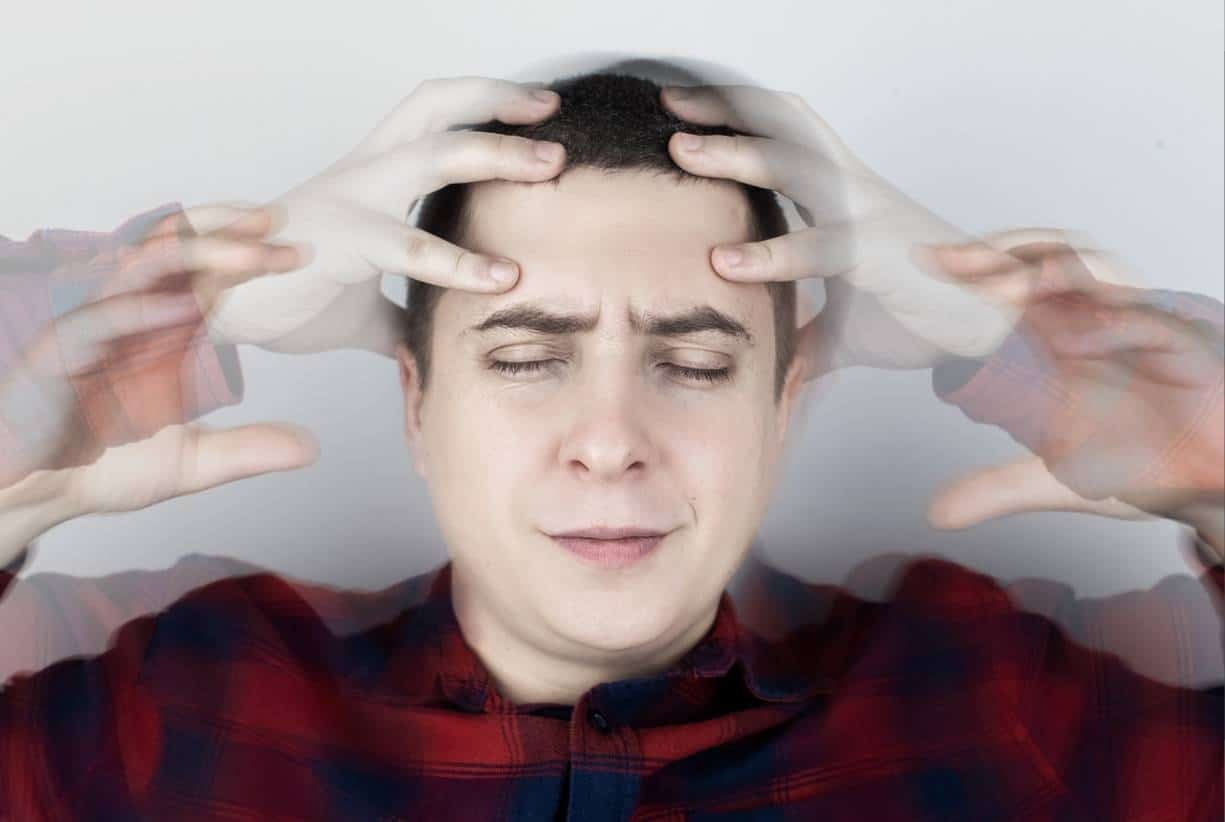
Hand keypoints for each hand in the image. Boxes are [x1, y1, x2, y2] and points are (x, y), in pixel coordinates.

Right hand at [0, 206, 317, 499]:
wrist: (30, 496)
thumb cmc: (96, 466)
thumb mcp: (190, 462)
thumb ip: (247, 450)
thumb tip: (311, 449)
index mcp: (159, 332)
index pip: (207, 276)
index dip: (251, 258)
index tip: (301, 253)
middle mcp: (128, 318)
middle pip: (176, 252)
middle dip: (228, 234)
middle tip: (279, 227)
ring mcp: (91, 328)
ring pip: (140, 269)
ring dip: (196, 255)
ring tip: (251, 255)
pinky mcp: (56, 353)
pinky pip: (98, 320)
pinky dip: (143, 311)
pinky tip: (188, 309)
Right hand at [198, 77, 567, 357]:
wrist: (215, 312)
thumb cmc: (284, 296)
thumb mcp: (361, 308)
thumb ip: (402, 316)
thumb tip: (429, 343)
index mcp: (370, 177)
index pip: (432, 116)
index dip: (483, 104)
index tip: (537, 112)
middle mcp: (363, 173)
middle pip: (436, 108)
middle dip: (498, 103)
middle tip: (554, 116)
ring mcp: (350, 201)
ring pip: (431, 154)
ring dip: (496, 154)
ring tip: (550, 167)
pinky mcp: (338, 243)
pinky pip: (406, 245)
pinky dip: (460, 261)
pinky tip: (504, 278)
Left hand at [659, 83, 1018, 376]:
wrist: (991, 331)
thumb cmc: (921, 317)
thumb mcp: (846, 329)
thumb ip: (807, 338)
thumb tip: (774, 364)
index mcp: (844, 195)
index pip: (786, 134)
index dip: (738, 116)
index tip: (683, 112)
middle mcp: (854, 191)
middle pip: (785, 127)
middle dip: (725, 112)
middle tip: (668, 107)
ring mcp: (868, 215)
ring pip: (797, 165)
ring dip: (738, 154)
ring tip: (681, 152)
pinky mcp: (881, 255)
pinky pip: (820, 248)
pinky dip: (770, 254)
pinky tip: (725, 262)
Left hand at [922, 233, 1223, 551]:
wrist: (1218, 486)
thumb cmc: (1147, 462)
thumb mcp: (1058, 481)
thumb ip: (998, 489)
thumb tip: (935, 513)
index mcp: (1063, 342)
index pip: (1008, 292)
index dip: (965, 280)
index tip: (918, 277)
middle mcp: (1097, 323)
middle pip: (1042, 264)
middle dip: (993, 259)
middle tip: (946, 266)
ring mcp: (1140, 326)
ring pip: (1093, 278)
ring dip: (1044, 278)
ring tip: (998, 293)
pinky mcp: (1185, 345)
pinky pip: (1145, 322)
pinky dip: (1106, 328)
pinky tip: (1069, 342)